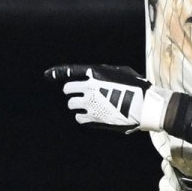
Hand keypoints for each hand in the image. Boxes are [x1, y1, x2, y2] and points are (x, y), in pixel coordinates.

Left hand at [44, 64, 168, 130]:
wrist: (145, 107)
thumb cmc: (137, 87)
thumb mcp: (121, 72)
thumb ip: (104, 73)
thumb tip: (95, 77)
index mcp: (96, 73)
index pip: (70, 71)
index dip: (57, 72)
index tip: (46, 75)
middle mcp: (89, 88)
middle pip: (68, 90)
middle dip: (71, 91)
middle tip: (79, 95)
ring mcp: (90, 104)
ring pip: (72, 104)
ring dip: (77, 104)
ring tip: (90, 106)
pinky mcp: (93, 119)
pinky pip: (79, 118)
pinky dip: (83, 117)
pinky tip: (92, 116)